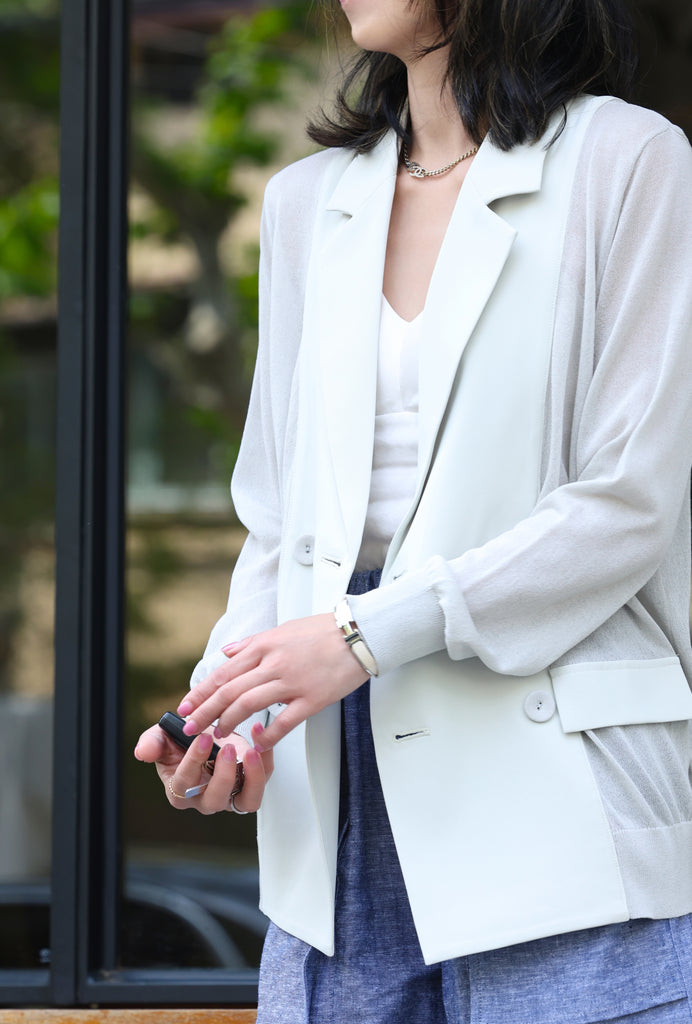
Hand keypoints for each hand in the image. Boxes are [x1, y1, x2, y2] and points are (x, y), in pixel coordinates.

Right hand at [134, 721, 271, 813]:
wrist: (204, 733)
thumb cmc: (180, 739)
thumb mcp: (162, 736)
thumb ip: (152, 743)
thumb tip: (142, 752)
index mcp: (179, 790)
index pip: (185, 782)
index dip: (193, 761)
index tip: (202, 736)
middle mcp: (205, 798)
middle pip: (215, 799)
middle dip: (223, 774)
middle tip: (227, 747)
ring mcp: (231, 795)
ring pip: (246, 801)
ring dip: (252, 778)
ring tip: (251, 752)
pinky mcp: (251, 785)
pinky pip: (263, 782)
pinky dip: (266, 763)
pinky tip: (260, 740)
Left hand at [176, 613, 368, 750]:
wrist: (359, 634)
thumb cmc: (324, 631)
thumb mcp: (282, 629)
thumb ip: (252, 642)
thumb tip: (227, 651)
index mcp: (265, 646)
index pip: (223, 673)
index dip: (200, 693)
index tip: (186, 707)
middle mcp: (274, 664)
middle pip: (229, 692)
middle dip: (205, 712)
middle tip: (191, 727)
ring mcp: (292, 682)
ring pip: (249, 705)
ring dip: (228, 722)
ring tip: (218, 735)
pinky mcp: (312, 699)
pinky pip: (284, 722)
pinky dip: (267, 735)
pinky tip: (257, 743)